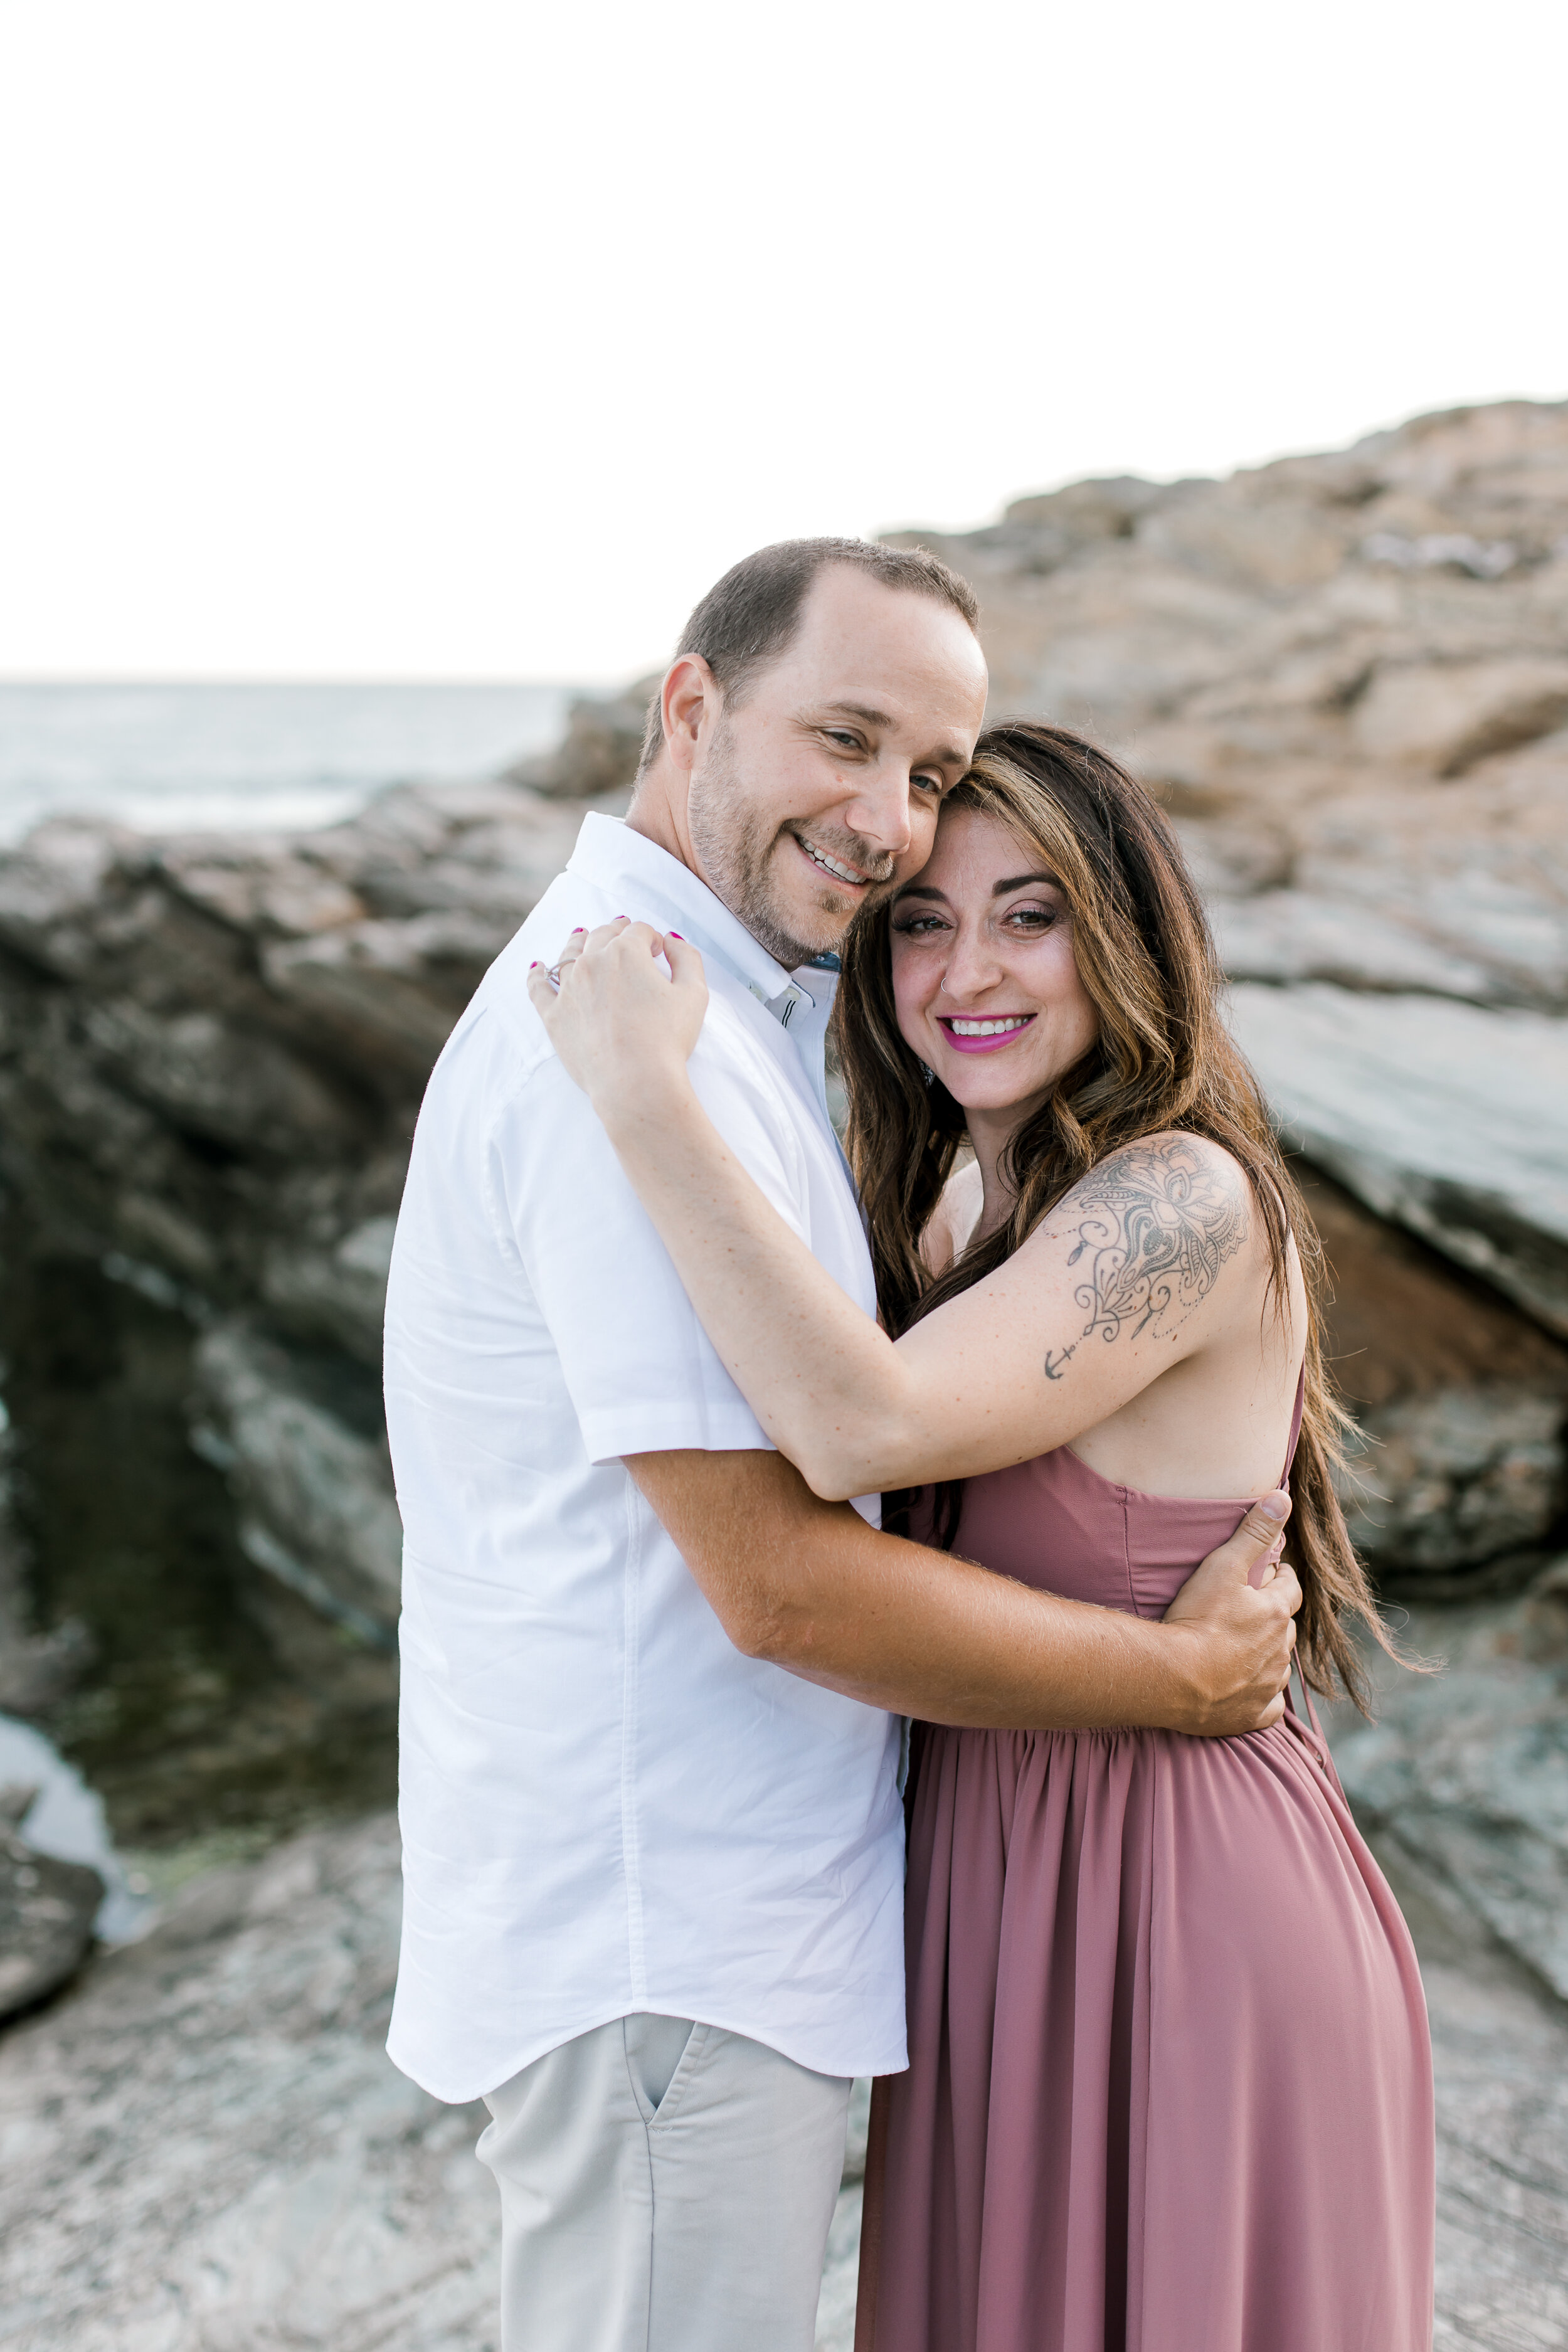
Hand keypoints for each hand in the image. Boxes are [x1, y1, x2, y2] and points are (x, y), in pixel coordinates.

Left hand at [526, 921, 708, 1112]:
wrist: (634, 1083)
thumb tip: (672, 941)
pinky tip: (538, 966)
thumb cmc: (667, 1041)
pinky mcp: (553, 1015)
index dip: (651, 938)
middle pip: (602, 935)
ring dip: (579, 942)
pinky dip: (537, 973)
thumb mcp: (694, 994)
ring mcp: (568, 988)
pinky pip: (538, 987)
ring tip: (582, 937)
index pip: (638, 931)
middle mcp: (592, 962)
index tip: (658, 951)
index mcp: (626, 952)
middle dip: (616, 932)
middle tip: (624, 936)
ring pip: (569, 953)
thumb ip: (688, 958)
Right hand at [1161, 1491, 1301, 1734]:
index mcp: (1276, 1614)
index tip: (1273, 1573)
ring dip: (1268, 1654)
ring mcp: (1267, 1685)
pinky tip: (1248, 1691)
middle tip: (1253, 1608)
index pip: (1291, 1590)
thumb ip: (1253, 1532)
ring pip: (1278, 1665)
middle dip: (1274, 1616)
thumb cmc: (1195, 1619)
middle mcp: (1280, 1650)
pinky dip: (1261, 1696)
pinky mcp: (1252, 1714)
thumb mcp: (1223, 1566)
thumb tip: (1282, 1497)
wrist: (1173, 1678)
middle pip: (1286, 1627)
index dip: (1282, 1578)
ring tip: (1245, 1647)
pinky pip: (1267, 1707)